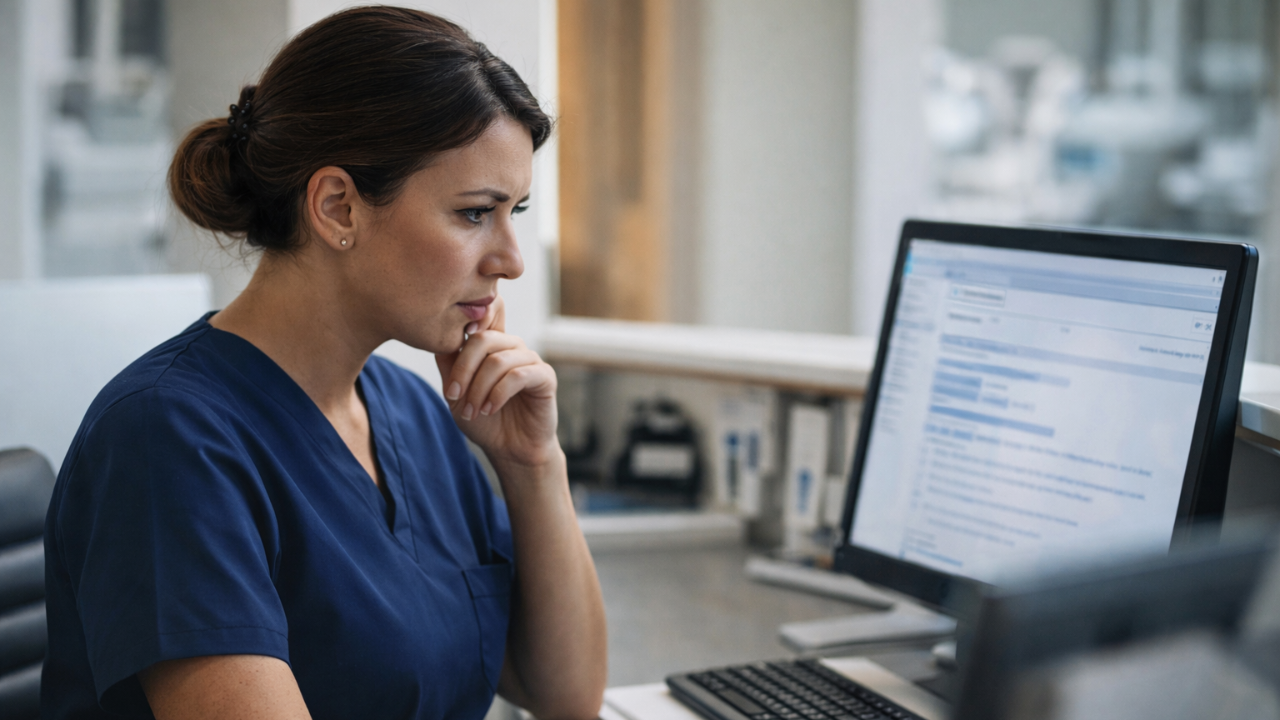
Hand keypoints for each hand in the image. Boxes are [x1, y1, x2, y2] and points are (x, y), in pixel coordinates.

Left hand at [434, 296, 560, 468]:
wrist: (510, 450)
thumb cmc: (485, 421)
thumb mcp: (458, 394)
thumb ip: (449, 366)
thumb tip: (438, 340)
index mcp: (492, 345)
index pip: (486, 314)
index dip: (472, 316)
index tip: (451, 338)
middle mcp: (512, 347)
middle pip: (483, 339)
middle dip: (463, 369)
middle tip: (453, 395)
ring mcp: (530, 360)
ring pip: (498, 360)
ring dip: (479, 388)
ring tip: (473, 411)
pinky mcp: (545, 376)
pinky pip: (518, 375)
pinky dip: (498, 394)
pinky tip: (490, 409)